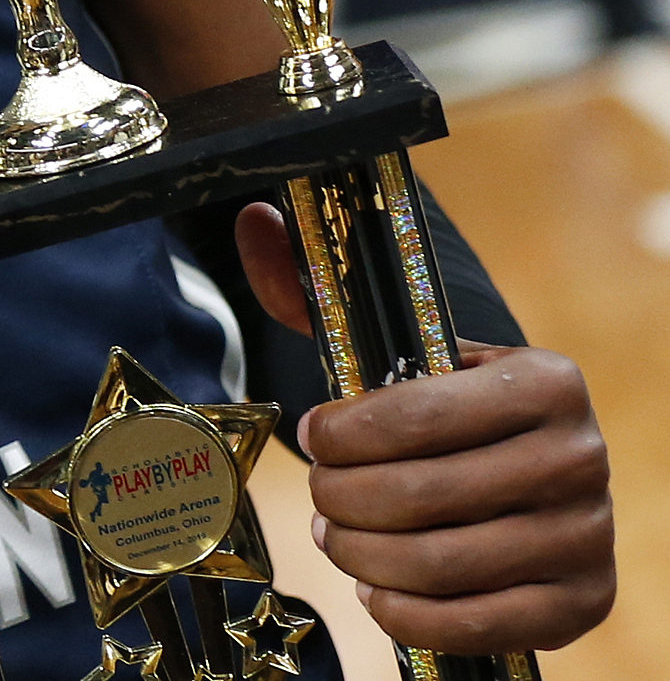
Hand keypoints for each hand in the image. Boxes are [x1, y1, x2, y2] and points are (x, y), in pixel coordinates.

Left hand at [234, 203, 616, 654]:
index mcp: (546, 379)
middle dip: (341, 498)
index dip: (342, 433)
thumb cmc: (448, 405)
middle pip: (420, 496)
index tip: (310, 432)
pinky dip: (405, 612)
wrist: (530, 466)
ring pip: (439, 563)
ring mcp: (588, 536)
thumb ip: (318, 290)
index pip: (416, 416)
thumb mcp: (397, 345)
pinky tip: (374, 586)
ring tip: (335, 534)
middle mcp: (581, 457)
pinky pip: (476, 623)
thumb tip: (257, 223)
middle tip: (317, 492)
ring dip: (362, 554)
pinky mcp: (583, 603)